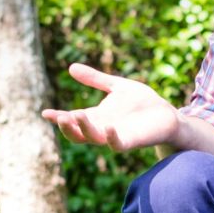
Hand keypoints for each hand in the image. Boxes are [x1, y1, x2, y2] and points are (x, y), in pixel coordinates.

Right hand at [41, 63, 180, 152]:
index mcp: (97, 117)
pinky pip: (118, 145)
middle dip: (67, 127)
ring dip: (84, 129)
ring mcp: (116, 136)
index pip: (73, 120)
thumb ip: (95, 79)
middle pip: (78, 134)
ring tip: (75, 114)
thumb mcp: (116, 86)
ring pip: (93, 139)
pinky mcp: (132, 141)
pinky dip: (112, 138)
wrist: (168, 115)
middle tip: (60, 116)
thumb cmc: (143, 102)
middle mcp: (103, 129)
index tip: (45, 113)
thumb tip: (71, 67)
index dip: (58, 118)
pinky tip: (109, 128)